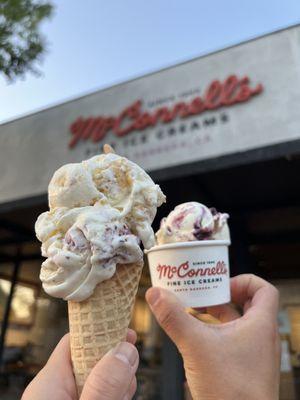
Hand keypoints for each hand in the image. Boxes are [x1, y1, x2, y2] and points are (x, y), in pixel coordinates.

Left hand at [22, 329, 138, 399]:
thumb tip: (125, 350)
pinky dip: (111, 394)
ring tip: (123, 396)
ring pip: (99, 378)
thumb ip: (104, 385)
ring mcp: (65, 399)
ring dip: (116, 384)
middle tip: (129, 378)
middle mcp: (55, 389)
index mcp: (49, 382)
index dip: (104, 332)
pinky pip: (96, 392)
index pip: (76, 338)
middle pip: (93, 358)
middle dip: (116, 364)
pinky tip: (118, 399)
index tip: (128, 334)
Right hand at [146, 274, 279, 399]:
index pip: (263, 289)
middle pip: (245, 304)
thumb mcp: (196, 346)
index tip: (220, 286)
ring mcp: (252, 354)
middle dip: (221, 296)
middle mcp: (260, 337)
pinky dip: (213, 333)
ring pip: (235, 323)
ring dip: (214, 314)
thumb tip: (155, 294)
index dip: (242, 281)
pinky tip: (193, 336)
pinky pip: (229, 340)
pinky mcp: (242, 367)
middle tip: (200, 293)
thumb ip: (174, 317)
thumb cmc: (232, 390)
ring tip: (191, 310)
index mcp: (260, 325)